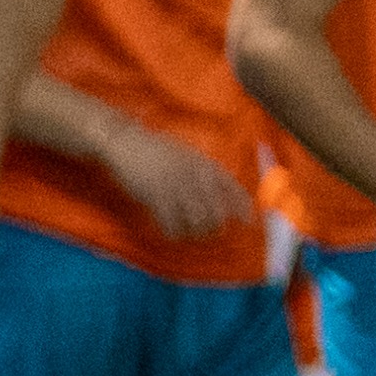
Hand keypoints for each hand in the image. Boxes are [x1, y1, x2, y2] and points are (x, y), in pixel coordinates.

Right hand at [108, 125, 249, 244]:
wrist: (125, 142)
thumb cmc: (155, 150)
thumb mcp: (187, 154)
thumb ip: (204, 171)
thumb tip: (222, 193)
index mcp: (203, 164)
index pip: (232, 188)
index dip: (243, 208)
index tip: (250, 222)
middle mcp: (194, 175)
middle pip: (217, 211)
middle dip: (216, 226)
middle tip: (210, 233)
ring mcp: (175, 186)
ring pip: (197, 221)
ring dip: (195, 232)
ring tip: (190, 233)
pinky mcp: (155, 196)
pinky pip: (171, 223)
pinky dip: (173, 232)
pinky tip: (170, 232)